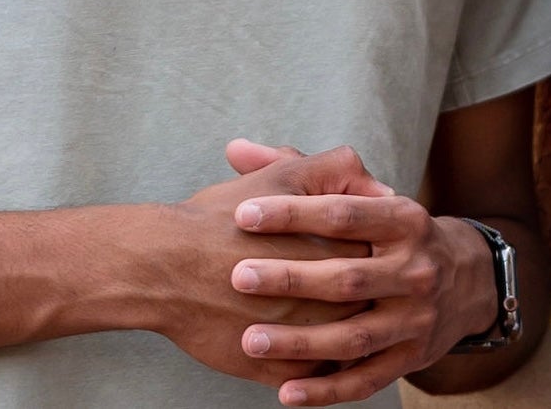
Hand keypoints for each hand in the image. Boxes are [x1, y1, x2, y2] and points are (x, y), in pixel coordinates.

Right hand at [131, 154, 361, 387]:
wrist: (169, 265)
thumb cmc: (226, 215)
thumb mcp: (286, 175)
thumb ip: (339, 171)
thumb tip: (381, 190)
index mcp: (342, 245)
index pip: (380, 254)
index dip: (374, 251)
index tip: (368, 252)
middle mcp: (335, 295)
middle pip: (371, 301)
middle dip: (369, 296)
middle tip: (359, 293)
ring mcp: (310, 336)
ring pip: (350, 344)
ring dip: (350, 336)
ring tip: (338, 325)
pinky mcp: (284, 369)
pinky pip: (319, 378)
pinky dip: (320, 368)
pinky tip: (312, 354)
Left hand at [223, 146, 501, 405]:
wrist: (464, 280)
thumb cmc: (393, 233)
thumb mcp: (367, 196)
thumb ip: (301, 172)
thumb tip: (234, 149)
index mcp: (405, 219)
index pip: (344, 212)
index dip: (293, 211)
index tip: (244, 213)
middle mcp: (416, 268)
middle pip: (348, 276)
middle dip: (290, 277)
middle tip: (238, 275)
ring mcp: (416, 318)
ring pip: (354, 336)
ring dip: (300, 341)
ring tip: (249, 339)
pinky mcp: (411, 358)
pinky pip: (365, 380)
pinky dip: (326, 390)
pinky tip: (284, 391)